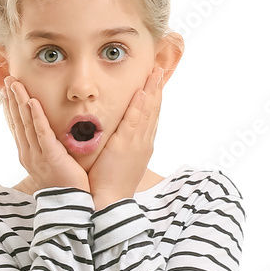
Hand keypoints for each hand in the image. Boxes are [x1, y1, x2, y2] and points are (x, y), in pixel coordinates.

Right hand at [3, 76, 89, 192]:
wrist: (71, 205)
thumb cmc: (65, 186)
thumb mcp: (52, 165)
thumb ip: (48, 150)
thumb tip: (50, 137)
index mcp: (28, 155)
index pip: (16, 127)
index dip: (11, 108)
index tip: (7, 92)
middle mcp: (28, 154)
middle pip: (18, 121)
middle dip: (12, 99)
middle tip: (8, 79)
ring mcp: (38, 156)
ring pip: (26, 123)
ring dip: (20, 101)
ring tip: (15, 84)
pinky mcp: (51, 156)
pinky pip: (42, 133)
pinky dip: (36, 117)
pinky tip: (32, 102)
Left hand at [87, 67, 164, 210]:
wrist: (108, 201)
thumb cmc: (110, 183)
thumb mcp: (119, 161)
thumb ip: (120, 146)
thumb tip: (117, 136)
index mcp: (142, 145)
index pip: (151, 117)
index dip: (154, 98)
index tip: (156, 82)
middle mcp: (143, 142)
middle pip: (154, 111)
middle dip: (157, 89)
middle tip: (160, 70)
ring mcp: (137, 144)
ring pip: (148, 112)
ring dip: (152, 91)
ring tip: (155, 72)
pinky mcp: (126, 146)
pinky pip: (134, 122)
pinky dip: (140, 106)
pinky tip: (142, 92)